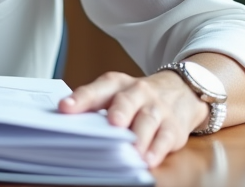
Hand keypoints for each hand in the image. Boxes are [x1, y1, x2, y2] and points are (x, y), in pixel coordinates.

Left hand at [58, 70, 208, 167]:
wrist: (179, 91)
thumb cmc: (135, 98)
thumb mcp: (114, 94)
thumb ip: (94, 108)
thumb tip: (68, 127)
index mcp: (115, 84)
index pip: (96, 90)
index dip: (80, 98)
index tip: (64, 107)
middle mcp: (137, 92)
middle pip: (126, 101)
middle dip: (119, 112)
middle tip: (112, 123)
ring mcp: (157, 109)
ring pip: (147, 120)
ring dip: (139, 136)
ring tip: (131, 151)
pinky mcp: (173, 127)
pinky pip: (165, 138)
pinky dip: (156, 150)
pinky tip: (148, 159)